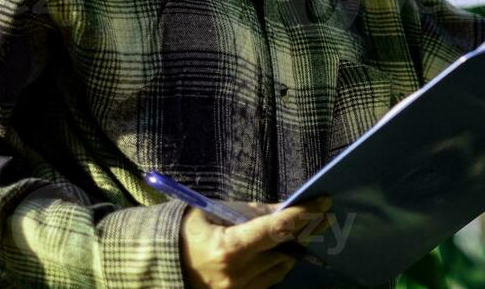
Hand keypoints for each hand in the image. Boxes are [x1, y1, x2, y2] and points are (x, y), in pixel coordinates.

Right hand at [180, 196, 332, 288]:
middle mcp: (236, 275)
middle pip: (284, 251)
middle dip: (303, 232)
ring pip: (280, 268)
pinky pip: (269, 282)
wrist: (160, 264)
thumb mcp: (215, 212)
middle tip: (322, 216)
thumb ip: (252, 211)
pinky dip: (277, 265)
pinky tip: (280, 251)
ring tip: (301, 232)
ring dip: (291, 250)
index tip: (324, 203)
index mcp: (229, 248)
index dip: (303, 215)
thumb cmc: (186, 231)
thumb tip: (286, 207)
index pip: (276, 229)